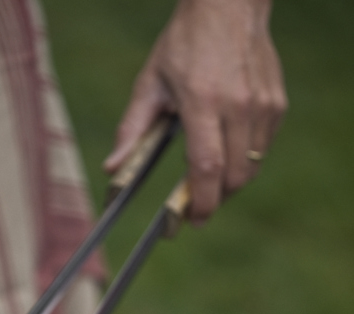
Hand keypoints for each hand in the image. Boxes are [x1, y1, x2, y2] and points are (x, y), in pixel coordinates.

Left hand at [104, 0, 287, 225]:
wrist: (229, 4)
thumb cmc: (184, 44)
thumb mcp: (150, 83)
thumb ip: (132, 130)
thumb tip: (111, 169)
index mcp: (202, 102)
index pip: (206, 167)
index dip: (201, 201)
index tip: (192, 219)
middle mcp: (237, 105)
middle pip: (233, 176)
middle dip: (215, 199)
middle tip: (196, 205)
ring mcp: (261, 105)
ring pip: (251, 167)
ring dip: (230, 183)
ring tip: (210, 180)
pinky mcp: (275, 104)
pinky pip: (261, 148)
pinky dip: (245, 160)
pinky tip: (227, 151)